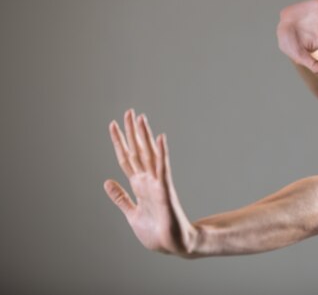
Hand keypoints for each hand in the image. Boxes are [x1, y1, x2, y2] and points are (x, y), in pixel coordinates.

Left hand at [104, 109, 197, 256]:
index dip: (119, 141)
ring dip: (145, 136)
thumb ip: (120, 197)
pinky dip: (161, 153)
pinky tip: (160, 139)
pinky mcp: (165, 190)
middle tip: (129, 111)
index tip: (113, 124)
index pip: (126, 157)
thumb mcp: (131, 213)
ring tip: (141, 118)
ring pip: (149, 155)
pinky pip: (162, 168)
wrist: (173, 245)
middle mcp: (148, 180)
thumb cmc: (155, 232)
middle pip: (138, 150)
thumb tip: (107, 182)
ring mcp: (157, 183)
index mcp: (138, 185)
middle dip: (132, 131)